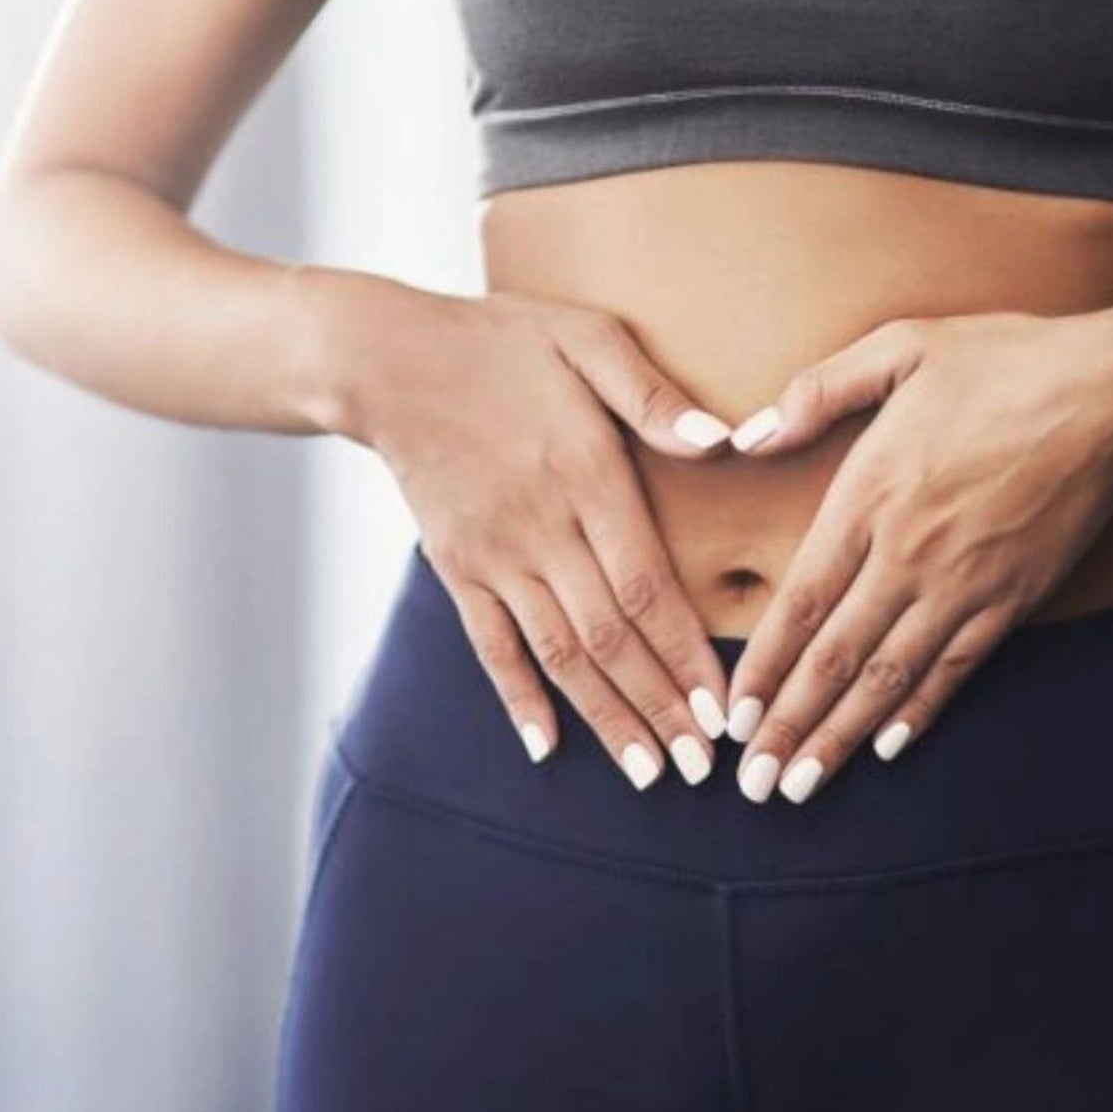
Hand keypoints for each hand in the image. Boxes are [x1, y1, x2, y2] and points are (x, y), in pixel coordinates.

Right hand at [345, 285, 736, 789]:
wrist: (387, 361)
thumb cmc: (501, 343)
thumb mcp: (586, 338)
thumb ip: (653, 395)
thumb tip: (724, 440)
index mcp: (586, 476)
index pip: (647, 585)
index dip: (686, 654)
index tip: (722, 709)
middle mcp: (542, 528)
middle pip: (610, 636)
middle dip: (660, 707)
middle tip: (703, 766)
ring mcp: (494, 555)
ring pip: (558, 654)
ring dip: (605, 717)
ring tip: (648, 773)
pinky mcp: (458, 567)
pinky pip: (490, 645)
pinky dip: (517, 698)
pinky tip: (545, 746)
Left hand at [723, 311, 1112, 802]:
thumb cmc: (1002, 362)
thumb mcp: (899, 348)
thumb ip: (817, 392)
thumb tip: (751, 434)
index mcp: (869, 496)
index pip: (802, 601)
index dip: (765, 666)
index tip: (734, 718)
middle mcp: (908, 555)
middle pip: (836, 657)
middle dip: (790, 726)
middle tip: (754, 784)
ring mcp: (963, 584)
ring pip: (889, 678)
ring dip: (841, 737)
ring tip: (803, 787)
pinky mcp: (1012, 599)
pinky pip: (955, 669)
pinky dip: (918, 712)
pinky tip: (886, 747)